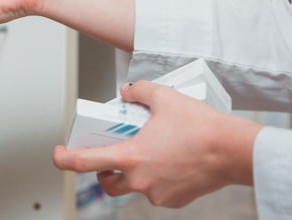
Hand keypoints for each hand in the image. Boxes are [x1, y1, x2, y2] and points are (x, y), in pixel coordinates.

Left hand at [53, 81, 262, 207]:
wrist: (233, 151)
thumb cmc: (201, 127)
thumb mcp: (164, 97)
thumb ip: (139, 91)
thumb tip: (126, 91)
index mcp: (131, 157)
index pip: (84, 162)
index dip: (65, 159)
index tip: (58, 153)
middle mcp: (140, 180)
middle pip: (106, 182)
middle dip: (103, 171)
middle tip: (110, 156)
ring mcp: (157, 194)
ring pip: (132, 188)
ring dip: (132, 174)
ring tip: (147, 154)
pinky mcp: (173, 201)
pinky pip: (155, 192)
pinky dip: (155, 179)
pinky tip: (168, 162)